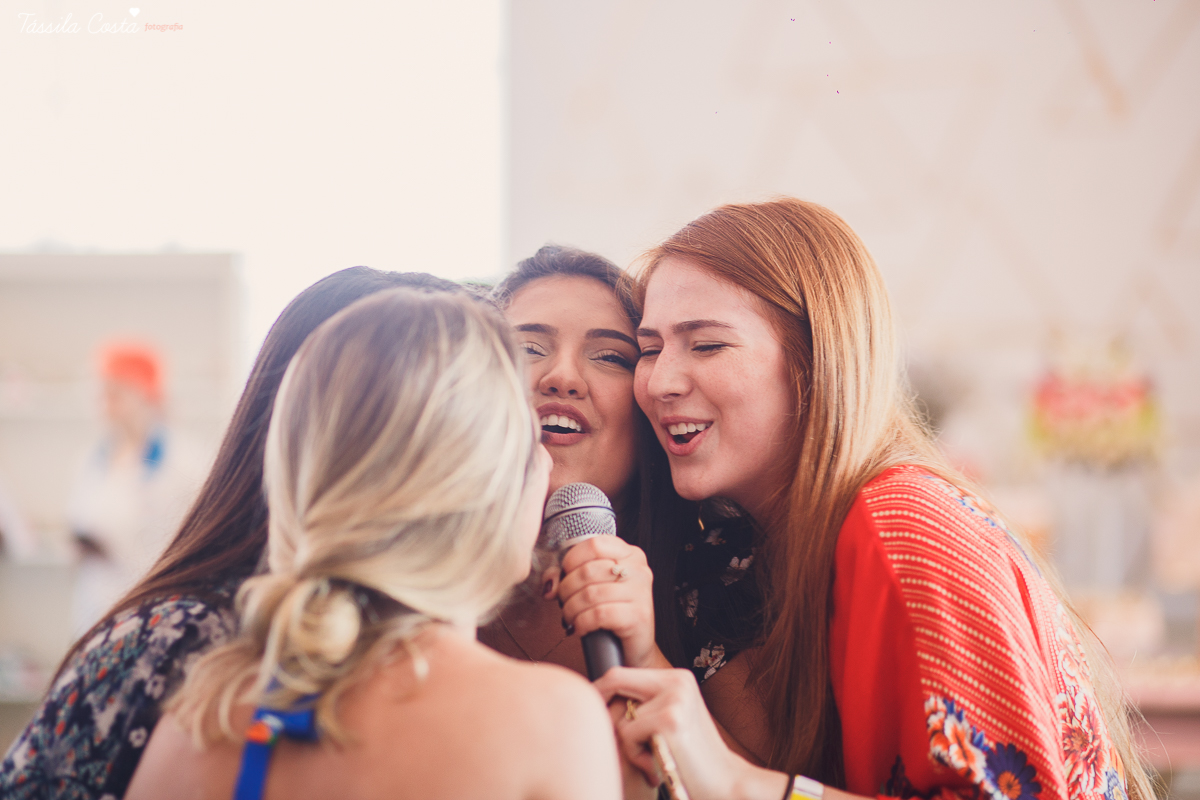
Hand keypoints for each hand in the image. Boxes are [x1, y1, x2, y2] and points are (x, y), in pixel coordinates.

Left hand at [552, 537, 667, 668]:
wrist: (633, 648)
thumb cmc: (611, 614)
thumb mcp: (592, 587)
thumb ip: (569, 576)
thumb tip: (549, 585)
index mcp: (629, 555)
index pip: (594, 544)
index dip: (572, 560)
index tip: (565, 576)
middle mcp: (638, 570)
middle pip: (588, 570)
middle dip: (567, 589)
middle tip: (564, 602)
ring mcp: (641, 592)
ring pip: (590, 594)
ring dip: (571, 609)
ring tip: (570, 617)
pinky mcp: (638, 616)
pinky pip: (599, 614)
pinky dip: (582, 622)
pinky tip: (580, 627)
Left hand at [594, 667, 788, 799]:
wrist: (724, 783)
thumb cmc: (690, 757)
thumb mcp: (670, 718)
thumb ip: (644, 703)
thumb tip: (599, 695)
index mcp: (677, 678)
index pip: (622, 672)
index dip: (600, 690)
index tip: (590, 709)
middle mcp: (677, 681)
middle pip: (615, 679)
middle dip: (602, 707)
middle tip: (604, 733)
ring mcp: (674, 699)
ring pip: (620, 716)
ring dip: (628, 744)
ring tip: (652, 756)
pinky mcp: (669, 721)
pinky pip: (628, 734)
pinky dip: (635, 755)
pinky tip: (656, 763)